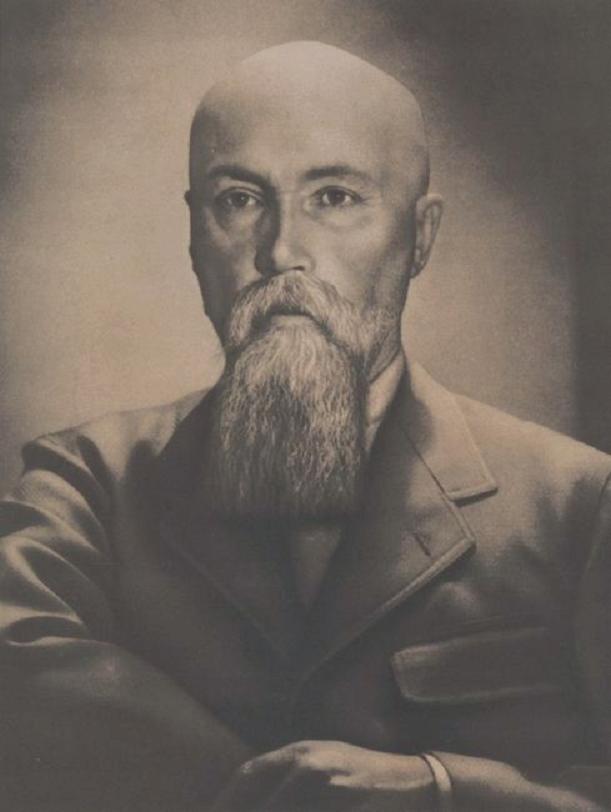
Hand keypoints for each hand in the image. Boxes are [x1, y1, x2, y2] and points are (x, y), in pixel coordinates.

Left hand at [210, 739, 435, 810]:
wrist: (416, 781)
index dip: (225, 801)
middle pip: (259, 797)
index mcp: (299, 752)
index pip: (248, 776)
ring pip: (278, 808)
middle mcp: (309, 765)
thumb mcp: (321, 765)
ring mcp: (327, 786)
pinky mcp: (343, 801)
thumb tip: (245, 798)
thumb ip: (286, 777)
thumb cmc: (361, 776)